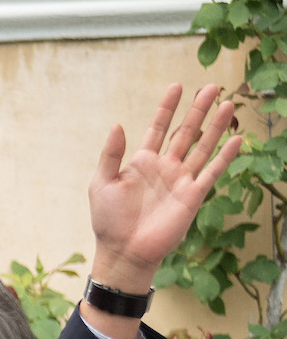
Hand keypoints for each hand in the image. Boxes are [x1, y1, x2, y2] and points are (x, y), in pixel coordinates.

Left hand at [88, 83, 242, 293]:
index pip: (158, 128)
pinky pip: (212, 172)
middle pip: (185, 132)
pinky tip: (236, 139)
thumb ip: (111, 155)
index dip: (167, 108)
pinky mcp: (193, 196)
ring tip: (228, 104)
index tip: (177, 86)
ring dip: (215, 127)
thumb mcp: (102, 183)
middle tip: (212, 87)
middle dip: (198, 110)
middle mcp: (164, 167)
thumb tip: (117, 124)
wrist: (123, 251)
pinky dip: (225, 157)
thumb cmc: (108, 221)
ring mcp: (180, 180)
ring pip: (202, 146)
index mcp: (141, 162)